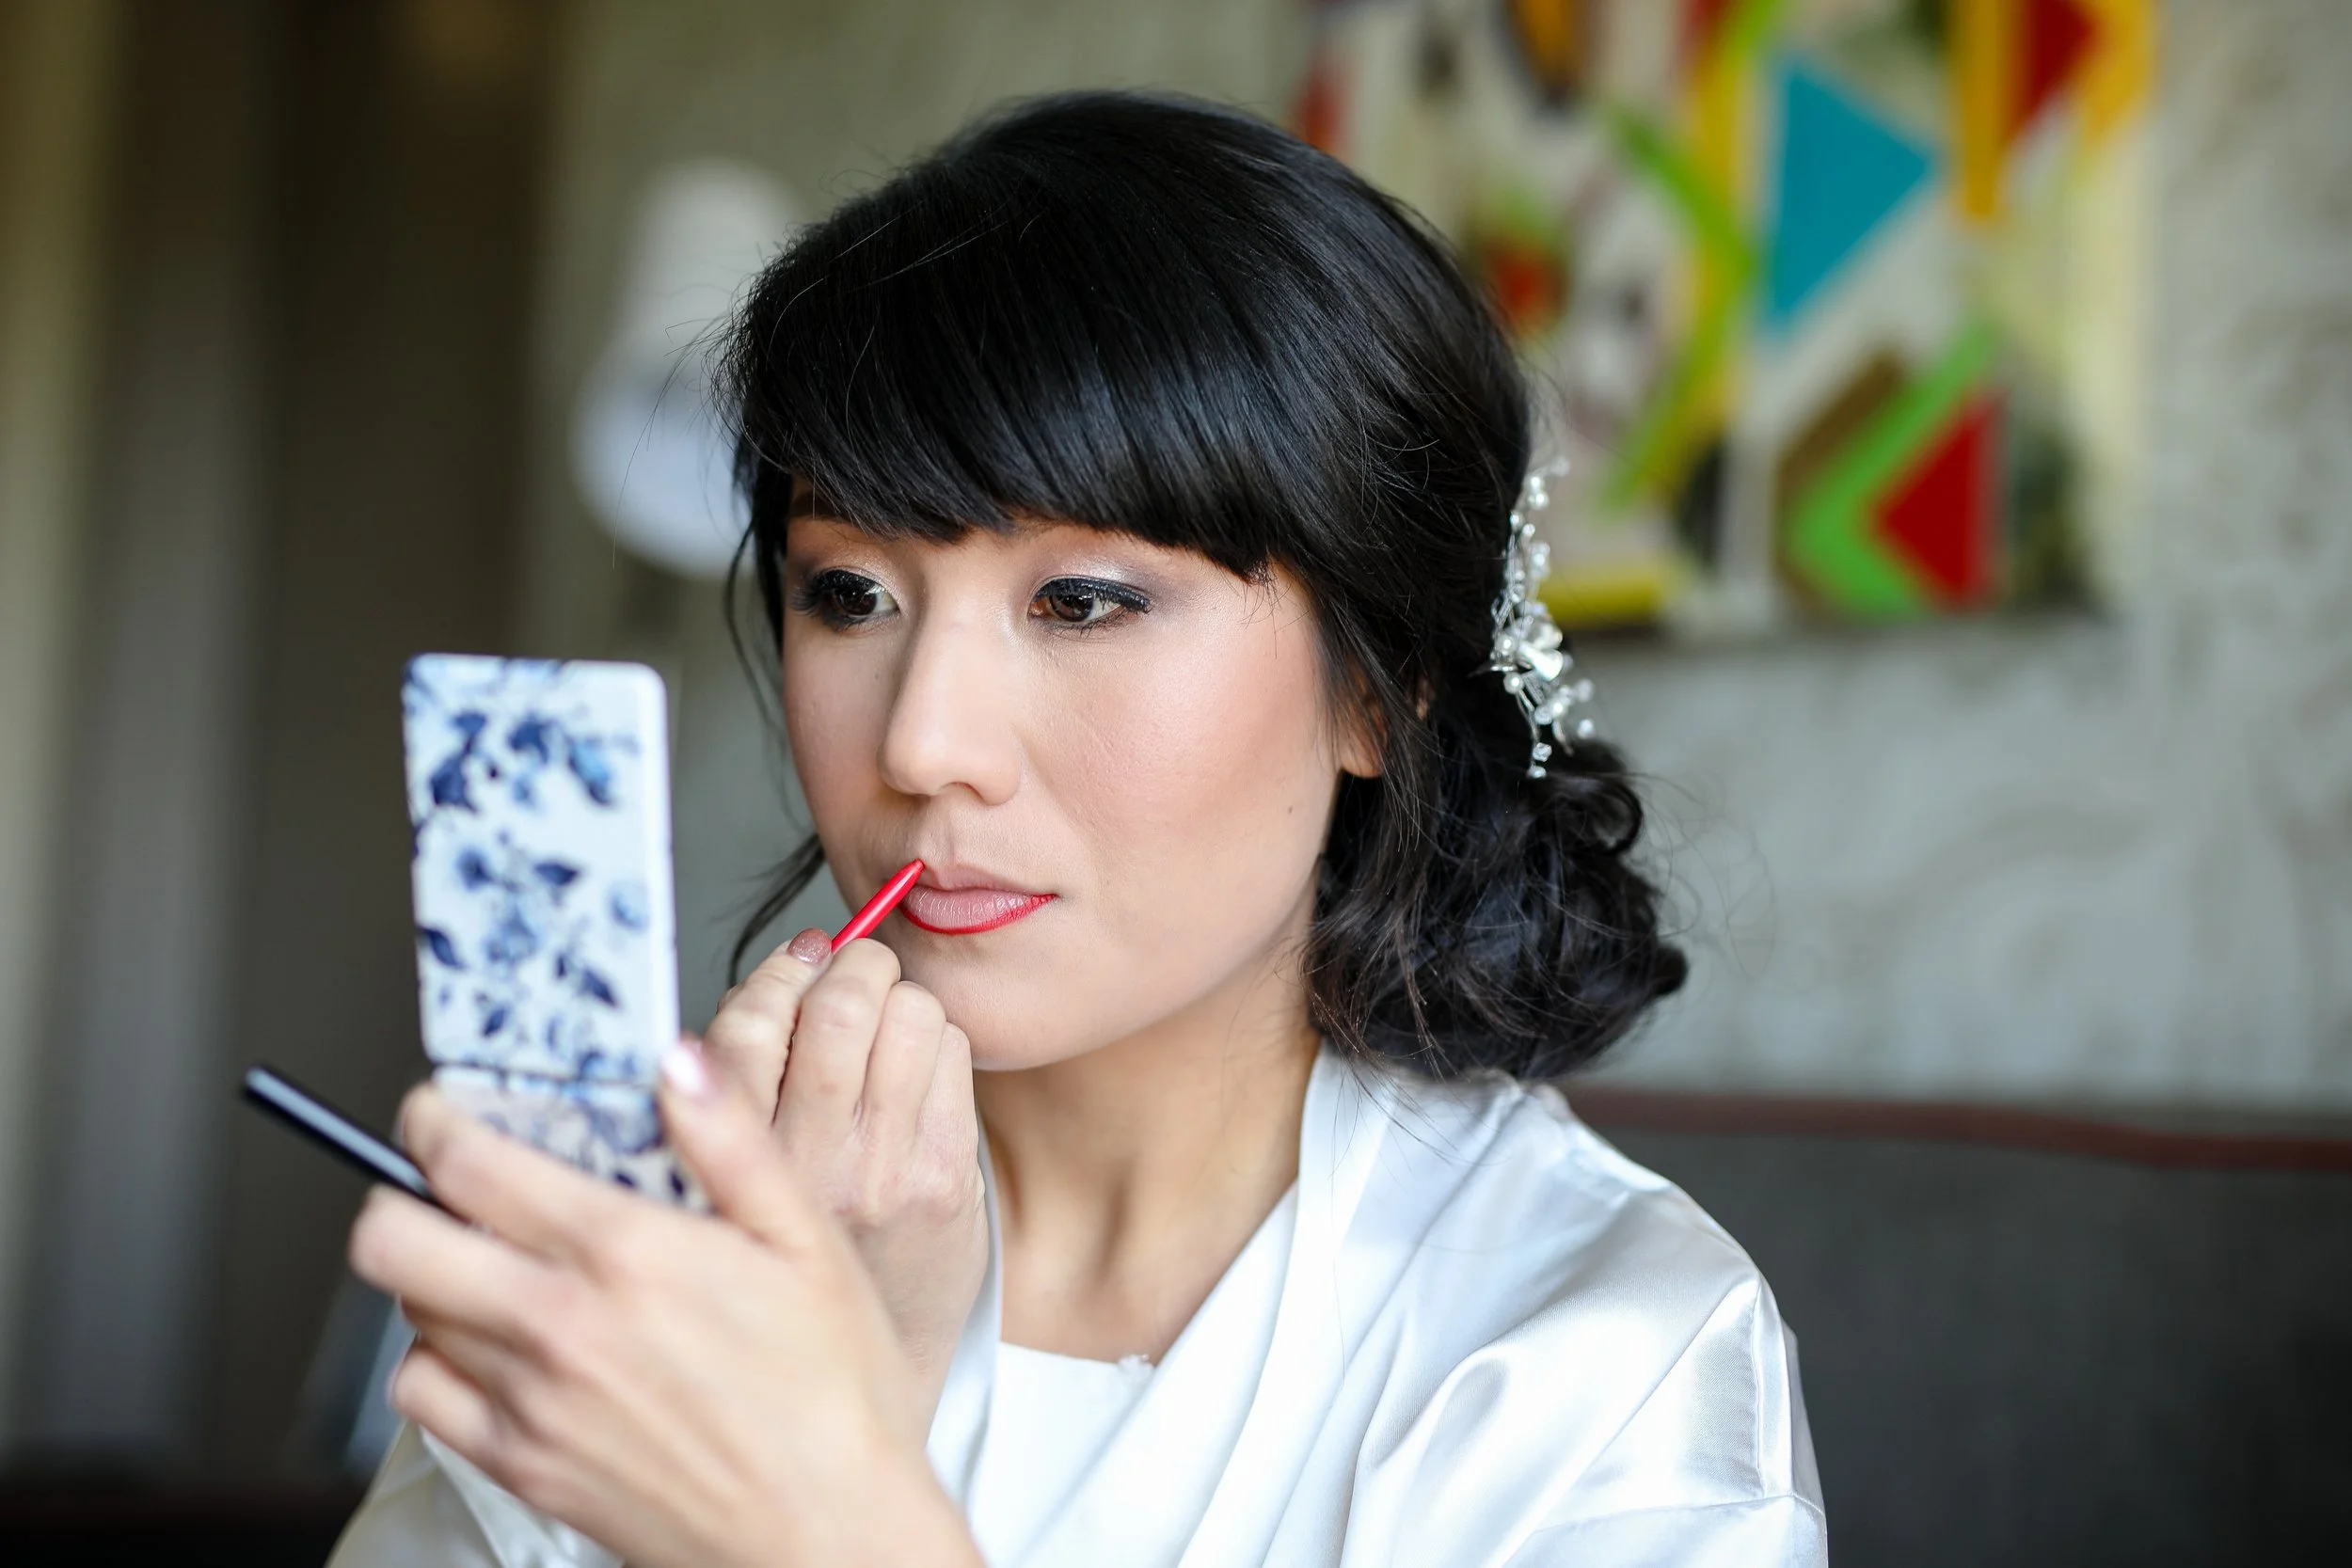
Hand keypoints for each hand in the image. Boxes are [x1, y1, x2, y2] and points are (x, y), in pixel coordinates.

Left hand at [348, 1055, 982, 1567]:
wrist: (825, 1537)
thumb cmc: (836, 1399)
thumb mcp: (810, 1242)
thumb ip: (734, 1139)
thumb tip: (679, 1060)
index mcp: (625, 1251)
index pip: (465, 1162)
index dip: (434, 1119)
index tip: (444, 1109)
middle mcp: (558, 1323)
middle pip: (392, 1237)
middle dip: (402, 1191)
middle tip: (445, 1183)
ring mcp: (529, 1402)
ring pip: (408, 1314)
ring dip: (432, 1275)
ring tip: (487, 1262)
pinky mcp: (522, 1466)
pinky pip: (423, 1400)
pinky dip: (437, 1363)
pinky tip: (495, 1348)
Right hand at [703, 930, 986, 1416]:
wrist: (863, 1373)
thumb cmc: (789, 1264)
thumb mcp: (725, 1179)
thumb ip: (733, 1086)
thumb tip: (785, 968)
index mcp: (730, 1164)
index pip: (747, 1026)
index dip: (778, 975)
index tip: (795, 964)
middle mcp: (808, 1170)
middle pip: (839, 1008)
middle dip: (851, 967)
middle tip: (851, 971)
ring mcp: (886, 1173)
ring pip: (908, 1016)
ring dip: (899, 995)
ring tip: (887, 1014)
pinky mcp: (950, 1178)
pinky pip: (954, 1053)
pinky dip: (939, 1037)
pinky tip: (920, 1063)